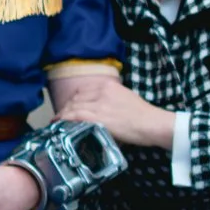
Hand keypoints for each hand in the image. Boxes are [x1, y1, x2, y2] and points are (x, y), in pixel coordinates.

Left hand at [52, 75, 175, 149]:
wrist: (151, 123)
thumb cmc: (142, 115)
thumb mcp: (125, 97)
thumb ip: (110, 97)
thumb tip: (99, 105)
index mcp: (108, 85)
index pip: (83, 90)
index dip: (73, 99)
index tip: (69, 106)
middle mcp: (101, 92)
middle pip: (76, 98)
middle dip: (66, 107)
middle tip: (61, 116)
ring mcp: (98, 104)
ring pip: (73, 107)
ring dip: (63, 114)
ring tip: (57, 121)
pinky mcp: (97, 117)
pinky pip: (75, 116)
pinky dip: (64, 119)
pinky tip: (59, 124)